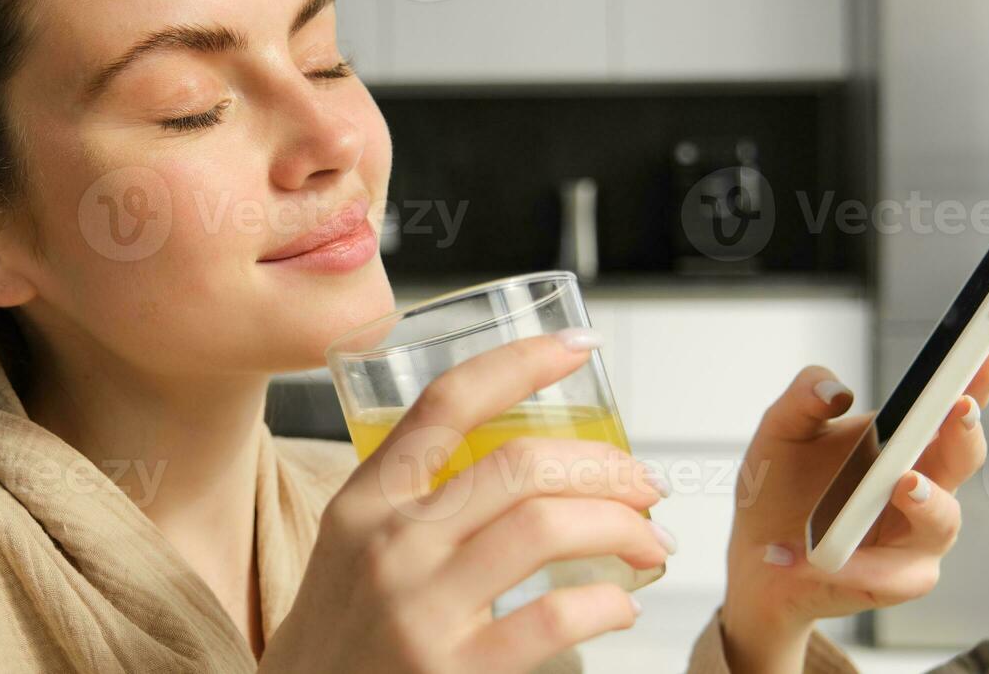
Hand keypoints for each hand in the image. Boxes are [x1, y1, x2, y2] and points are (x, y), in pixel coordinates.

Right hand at [262, 330, 671, 673]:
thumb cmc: (340, 636)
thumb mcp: (352, 547)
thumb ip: (412, 500)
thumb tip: (520, 464)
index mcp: (365, 501)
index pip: (446, 403)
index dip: (520, 362)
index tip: (576, 347)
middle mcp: (390, 545)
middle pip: (520, 464)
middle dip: (606, 467)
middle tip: (644, 485)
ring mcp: (420, 609)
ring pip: (546, 528)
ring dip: (621, 526)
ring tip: (648, 542)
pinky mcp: (452, 671)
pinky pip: (552, 616)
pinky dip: (606, 603)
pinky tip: (618, 605)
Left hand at [716, 344, 988, 672]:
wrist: (758, 558)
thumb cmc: (781, 490)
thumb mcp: (780, 433)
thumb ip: (802, 399)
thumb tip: (835, 391)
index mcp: (905, 443)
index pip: (950, 407)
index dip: (975, 380)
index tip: (987, 351)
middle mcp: (925, 486)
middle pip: (964, 457)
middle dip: (965, 432)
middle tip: (958, 409)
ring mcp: (916, 536)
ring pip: (942, 520)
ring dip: (926, 501)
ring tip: (903, 484)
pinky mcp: (896, 580)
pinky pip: (891, 575)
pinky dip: (853, 564)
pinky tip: (818, 555)